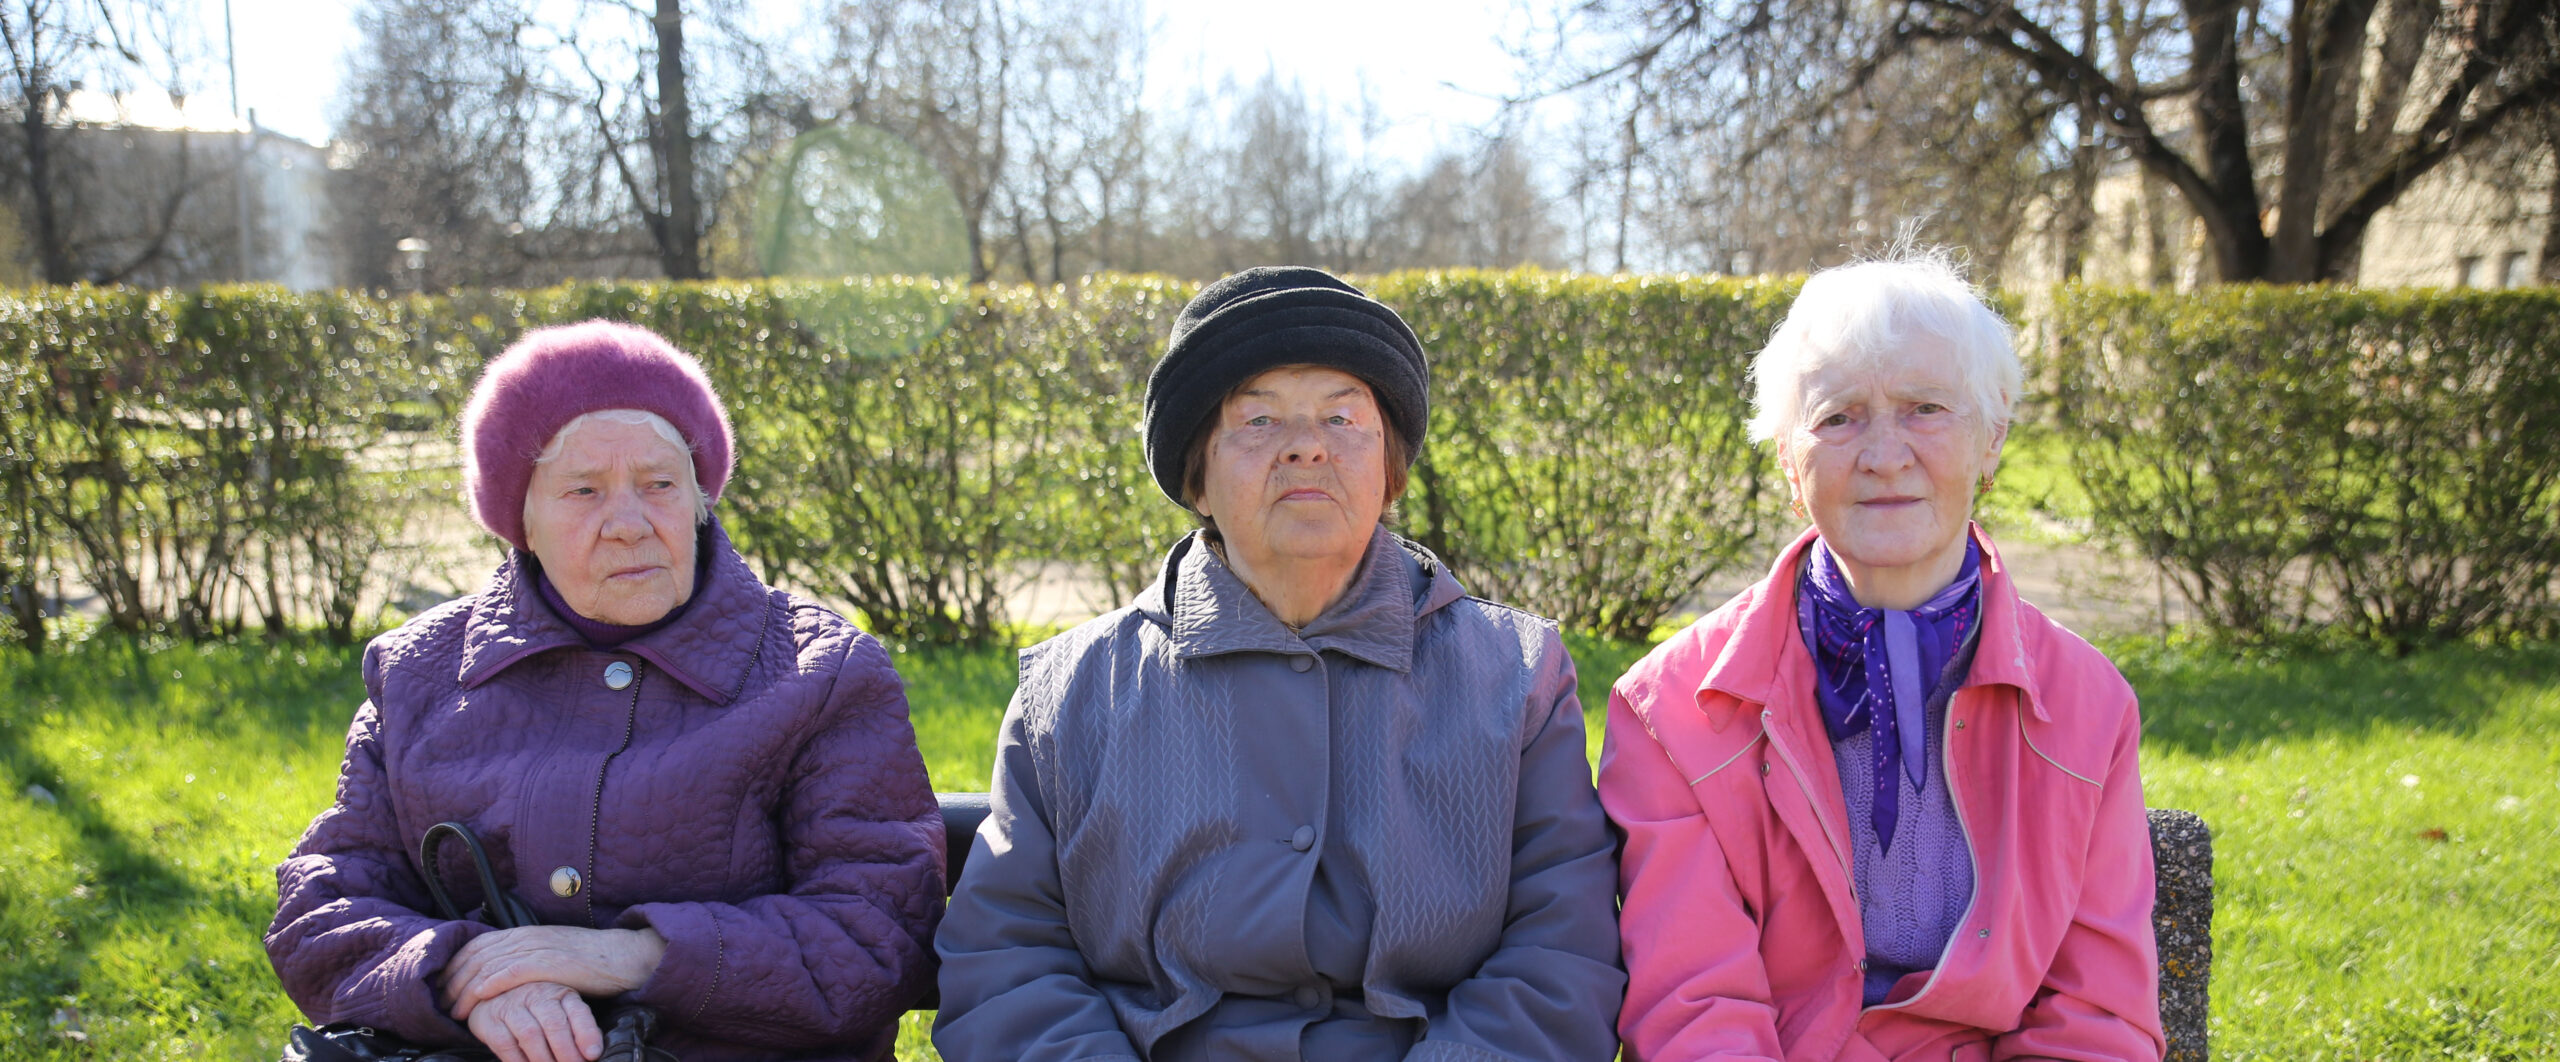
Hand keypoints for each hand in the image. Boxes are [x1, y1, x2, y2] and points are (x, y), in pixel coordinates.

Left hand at [441, 925, 667, 1020]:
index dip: (454, 965)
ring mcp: (538, 947)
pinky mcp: (551, 963)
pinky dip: (490, 984)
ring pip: (488, 964)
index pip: (477, 945)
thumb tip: (503, 977)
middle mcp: (526, 936)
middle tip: (438, 1003)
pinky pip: (512, 972)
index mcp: (525, 933)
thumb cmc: (591, 963)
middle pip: (475, 954)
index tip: (441, 987)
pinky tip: (477, 997)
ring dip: (464, 988)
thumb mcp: (553, 955)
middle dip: (452, 980)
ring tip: (452, 1010)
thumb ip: (528, 960)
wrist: (625, 956)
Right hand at [465, 981, 600, 1061]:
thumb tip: (593, 1053)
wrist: (490, 993)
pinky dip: (518, 1061)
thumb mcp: (559, 1008)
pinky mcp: (490, 1021)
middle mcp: (536, 995)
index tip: (593, 1055)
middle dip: (566, 1051)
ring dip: (543, 1059)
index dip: (587, 1034)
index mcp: (560, 993)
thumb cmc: (535, 1007)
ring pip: (530, 1034)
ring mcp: (512, 1006)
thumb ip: (577, 1026)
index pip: (578, 1012)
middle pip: (554, 1024)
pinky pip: (505, 1044)